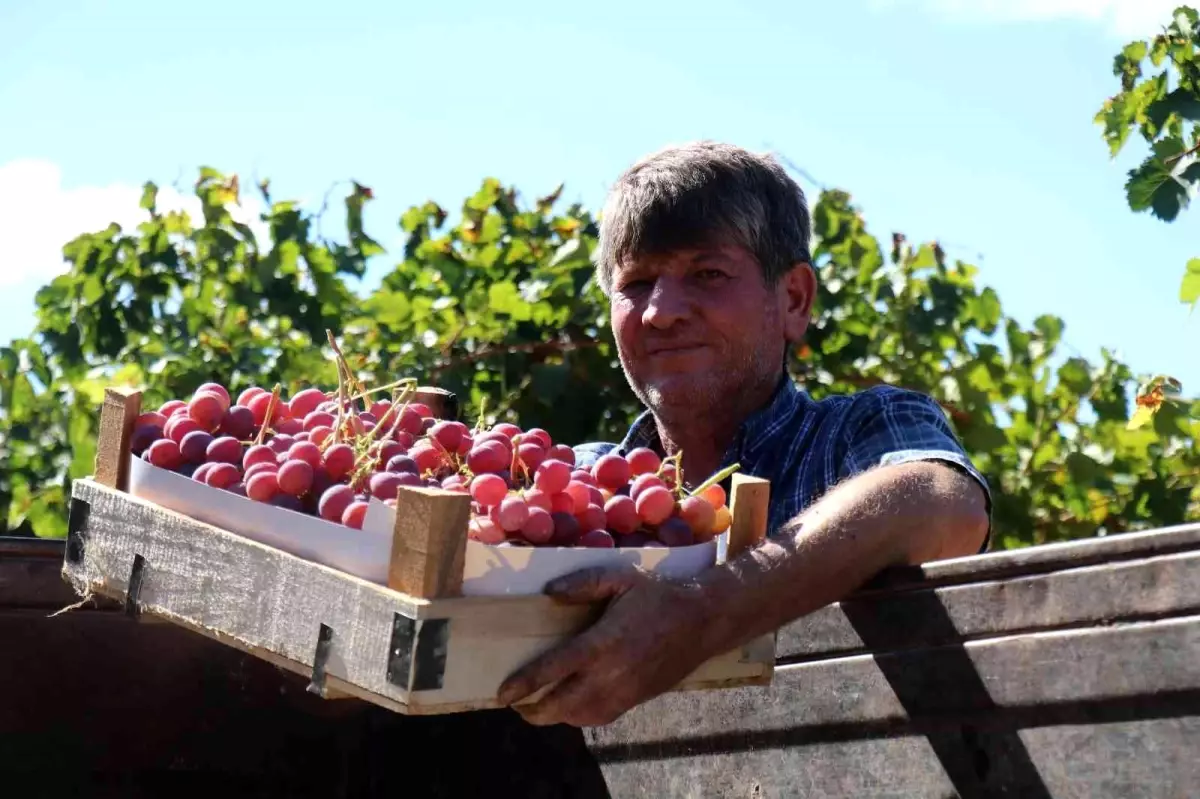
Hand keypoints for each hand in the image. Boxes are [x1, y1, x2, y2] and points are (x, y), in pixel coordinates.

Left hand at [496, 564, 717, 727]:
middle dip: (533, 711)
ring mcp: (625, 691)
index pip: (555, 669)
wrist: (702, 622)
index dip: (526, 683)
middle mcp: (612, 673)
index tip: (504, 692)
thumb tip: (548, 592)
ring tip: (536, 708)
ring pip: (580, 717)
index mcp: (604, 642)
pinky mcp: (636, 700)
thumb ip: (583, 583)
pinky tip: (570, 707)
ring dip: (554, 717)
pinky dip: (579, 718)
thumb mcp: (620, 578)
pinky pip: (601, 718)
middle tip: (514, 704)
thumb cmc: (658, 597)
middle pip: (562, 705)